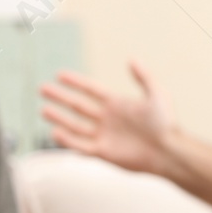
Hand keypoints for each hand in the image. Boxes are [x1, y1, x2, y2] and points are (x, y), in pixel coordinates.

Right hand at [39, 60, 175, 174]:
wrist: (168, 152)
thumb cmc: (165, 124)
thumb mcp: (157, 94)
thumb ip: (144, 76)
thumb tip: (131, 59)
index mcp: (117, 104)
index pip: (91, 90)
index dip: (75, 82)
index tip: (59, 74)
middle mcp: (108, 119)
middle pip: (78, 106)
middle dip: (60, 98)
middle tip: (42, 89)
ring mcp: (104, 136)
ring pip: (75, 126)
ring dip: (59, 118)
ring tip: (43, 110)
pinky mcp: (103, 153)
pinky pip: (81, 146)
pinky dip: (67, 140)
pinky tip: (55, 132)